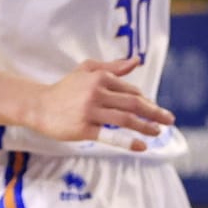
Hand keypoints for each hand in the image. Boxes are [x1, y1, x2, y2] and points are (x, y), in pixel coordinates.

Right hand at [31, 58, 174, 150]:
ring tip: (158, 132)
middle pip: (134, 104)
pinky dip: (128, 141)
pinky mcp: (83, 128)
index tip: (154, 110)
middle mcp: (97, 93)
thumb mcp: (86, 70)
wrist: (37, 105)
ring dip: (146, 126)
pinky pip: (110, 135)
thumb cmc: (65, 89)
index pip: (132, 91)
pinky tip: (142, 146)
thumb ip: (113, 67)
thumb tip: (137, 61)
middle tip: (170, 120)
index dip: (146, 102)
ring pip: (126, 119)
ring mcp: (90, 111)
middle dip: (155, 112)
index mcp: (100, 78)